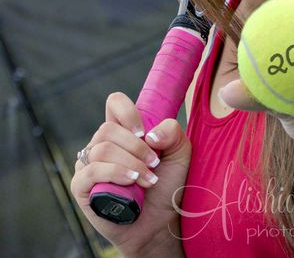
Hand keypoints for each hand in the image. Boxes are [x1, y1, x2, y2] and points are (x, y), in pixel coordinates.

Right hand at [71, 92, 187, 257]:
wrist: (161, 222)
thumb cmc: (167, 185)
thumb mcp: (180, 153)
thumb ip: (173, 133)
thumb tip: (150, 134)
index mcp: (122, 131)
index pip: (114, 103)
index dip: (127, 111)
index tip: (144, 131)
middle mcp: (102, 144)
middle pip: (108, 129)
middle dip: (135, 147)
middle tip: (154, 164)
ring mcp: (89, 165)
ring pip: (102, 149)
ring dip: (130, 163)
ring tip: (148, 179)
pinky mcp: (81, 187)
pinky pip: (91, 171)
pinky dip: (115, 173)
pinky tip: (131, 182)